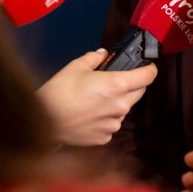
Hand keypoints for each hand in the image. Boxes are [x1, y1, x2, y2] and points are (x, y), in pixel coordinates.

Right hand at [37, 50, 156, 145]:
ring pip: (124, 109)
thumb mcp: (75, 66)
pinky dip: (105, 118)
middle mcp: (121, 106)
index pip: (148, 76)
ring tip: (95, 99)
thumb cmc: (58, 92)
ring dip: (117, 102)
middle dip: (133, 84)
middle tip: (115, 79)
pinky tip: (88, 113)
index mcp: (118, 85)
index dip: (149, 69)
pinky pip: (111, 124)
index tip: (146, 66)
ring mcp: (114, 124)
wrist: (43, 122)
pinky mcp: (105, 137)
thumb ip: (94, 58)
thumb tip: (102, 54)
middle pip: (139, 92)